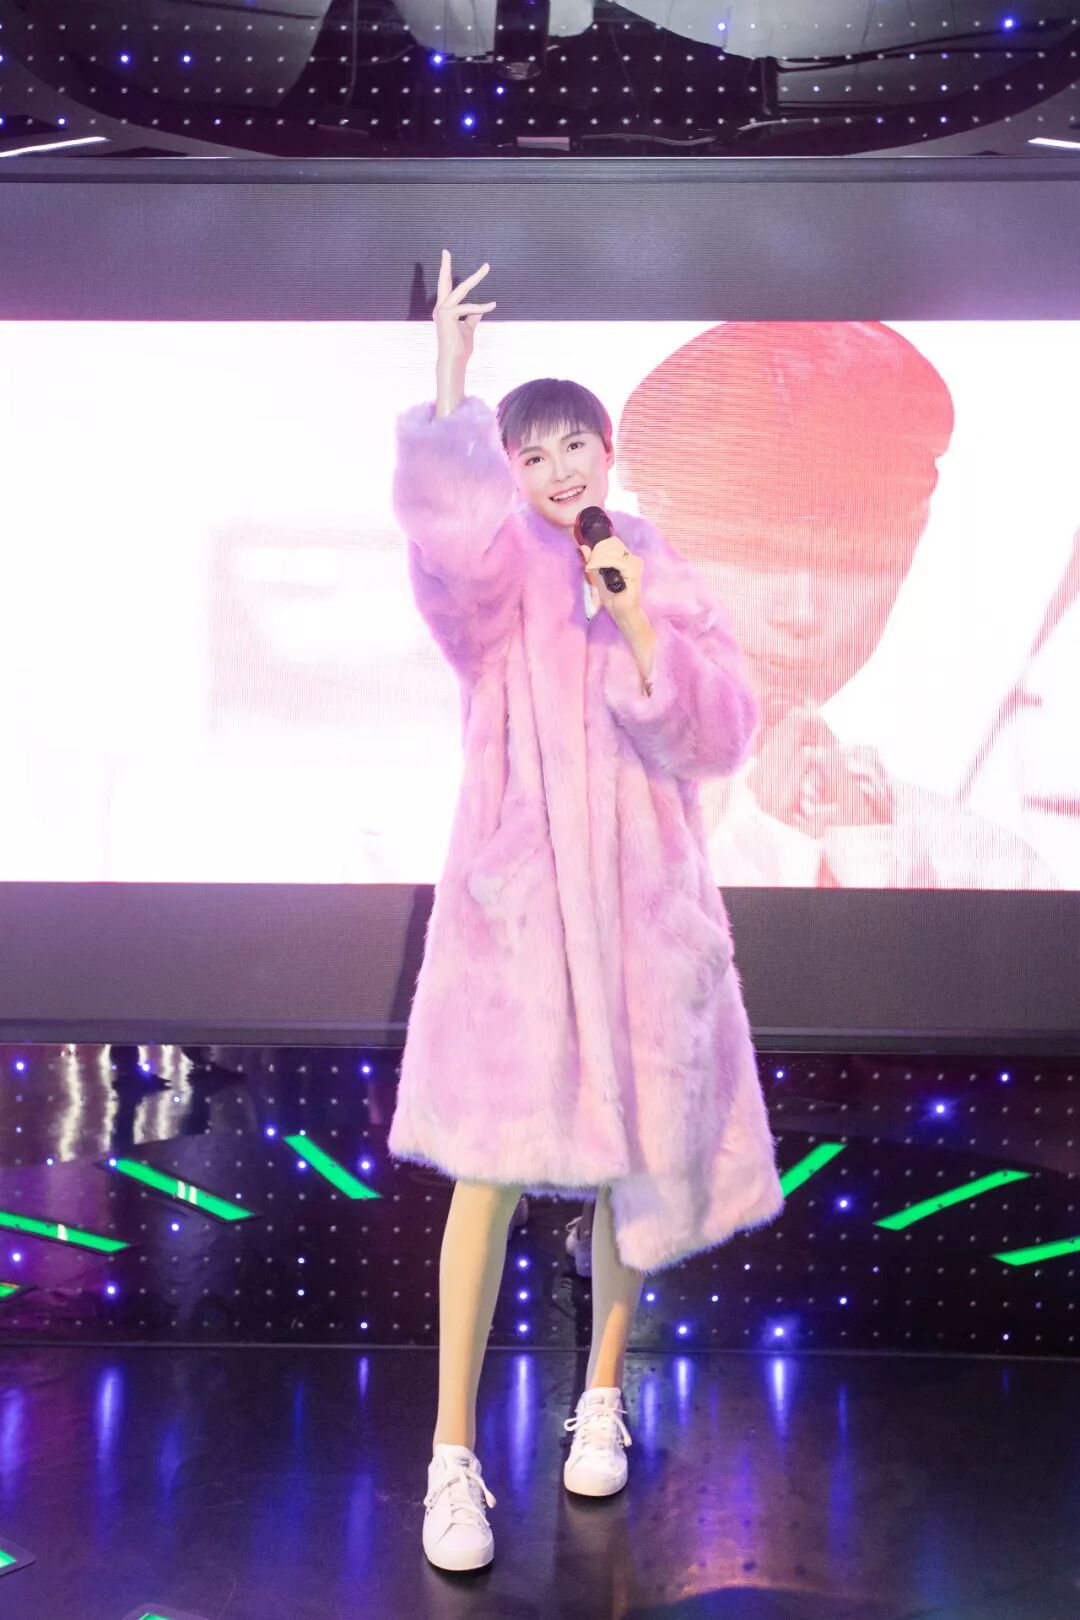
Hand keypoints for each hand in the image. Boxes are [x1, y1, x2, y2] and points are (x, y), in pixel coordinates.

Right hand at [433, 249, 496, 372]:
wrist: (454, 361)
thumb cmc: (460, 349)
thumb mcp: (468, 330)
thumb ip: (472, 318)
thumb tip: (480, 309)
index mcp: (443, 311)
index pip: (446, 290)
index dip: (446, 274)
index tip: (446, 258)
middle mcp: (440, 309)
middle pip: (444, 282)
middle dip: (445, 265)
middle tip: (445, 250)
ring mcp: (442, 311)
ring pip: (461, 289)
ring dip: (475, 277)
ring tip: (486, 267)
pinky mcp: (447, 315)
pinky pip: (469, 308)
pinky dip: (482, 307)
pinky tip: (492, 305)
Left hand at [579, 535, 643, 620]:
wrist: (622, 613)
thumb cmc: (613, 598)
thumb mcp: (598, 577)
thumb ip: (593, 562)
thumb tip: (583, 547)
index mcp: (627, 558)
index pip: (613, 542)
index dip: (599, 546)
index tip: (590, 559)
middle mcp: (633, 559)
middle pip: (613, 544)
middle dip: (597, 552)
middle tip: (589, 564)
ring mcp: (635, 565)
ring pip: (613, 551)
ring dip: (597, 557)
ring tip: (590, 568)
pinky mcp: (634, 573)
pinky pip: (615, 561)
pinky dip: (601, 562)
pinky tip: (593, 569)